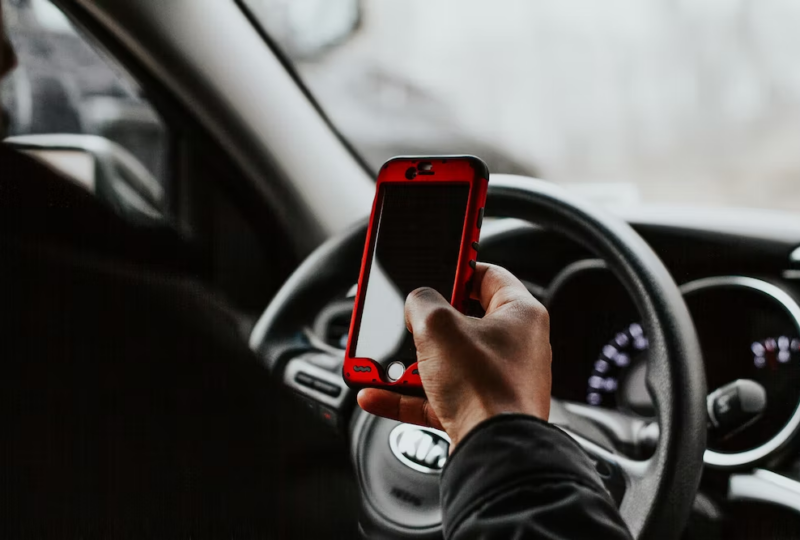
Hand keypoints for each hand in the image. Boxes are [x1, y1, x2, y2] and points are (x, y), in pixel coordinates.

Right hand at [357, 263, 551, 448]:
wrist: (493, 452)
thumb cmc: (486, 389)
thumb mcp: (438, 327)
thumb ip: (421, 302)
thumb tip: (416, 304)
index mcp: (520, 314)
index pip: (487, 274)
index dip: (457, 266)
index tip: (434, 262)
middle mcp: (514, 346)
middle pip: (460, 320)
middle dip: (423, 323)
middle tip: (403, 317)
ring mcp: (497, 380)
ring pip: (444, 361)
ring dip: (407, 362)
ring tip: (380, 360)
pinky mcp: (479, 410)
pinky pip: (435, 395)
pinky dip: (405, 395)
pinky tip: (376, 393)